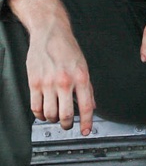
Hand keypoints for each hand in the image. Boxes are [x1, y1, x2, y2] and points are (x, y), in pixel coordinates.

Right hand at [9, 0, 94, 134]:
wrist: (50, 34)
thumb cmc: (67, 49)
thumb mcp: (84, 66)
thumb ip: (87, 87)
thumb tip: (91, 105)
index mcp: (81, 77)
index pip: (87, 106)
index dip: (87, 122)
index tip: (86, 131)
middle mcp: (65, 82)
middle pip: (66, 115)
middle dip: (68, 125)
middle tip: (68, 125)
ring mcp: (48, 83)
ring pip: (50, 114)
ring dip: (53, 120)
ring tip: (55, 116)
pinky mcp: (34, 83)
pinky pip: (36, 107)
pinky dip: (40, 114)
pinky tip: (43, 112)